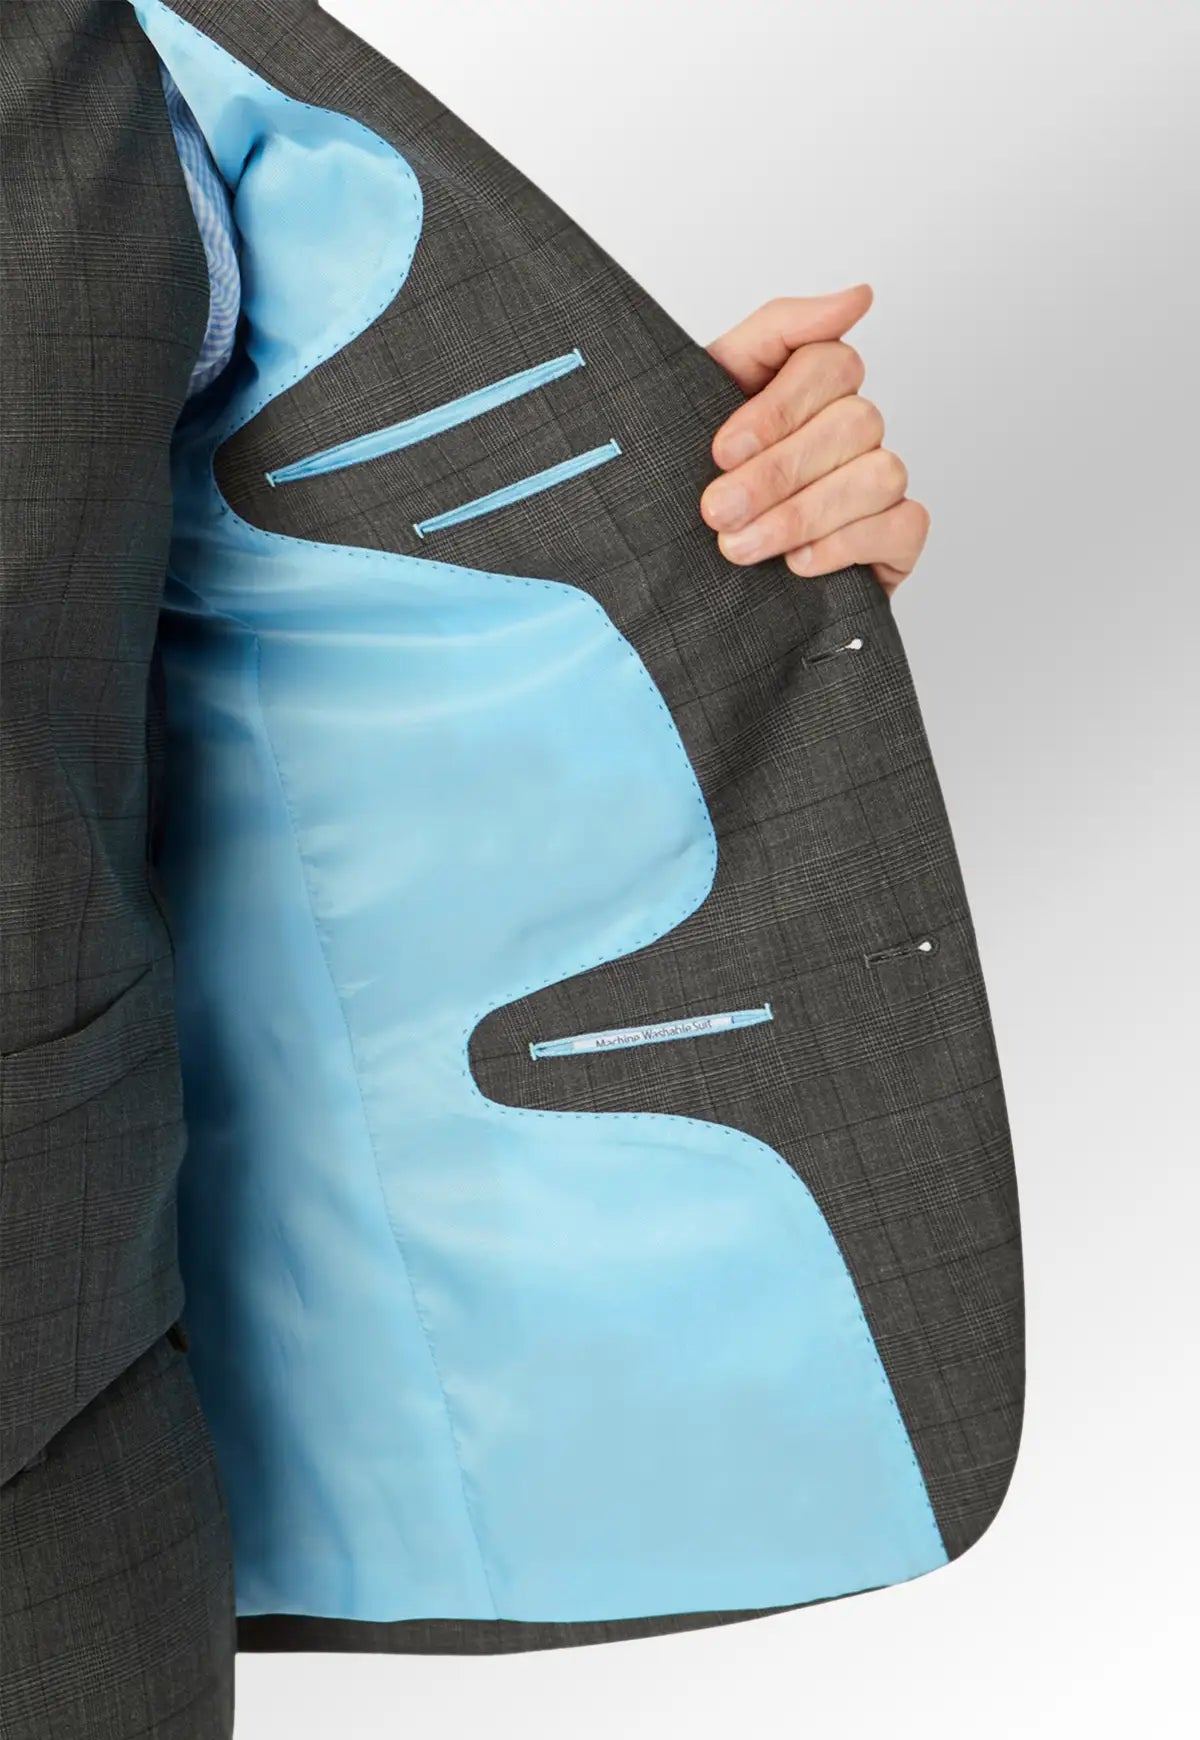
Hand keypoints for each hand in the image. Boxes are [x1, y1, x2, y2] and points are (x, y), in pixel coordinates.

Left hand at [701, 287, 928, 591]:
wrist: (689, 569)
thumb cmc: (701, 478)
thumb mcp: (711, 392)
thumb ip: (778, 331)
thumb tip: (860, 295)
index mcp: (813, 387)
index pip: (829, 363)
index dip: (778, 408)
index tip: (723, 450)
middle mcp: (855, 428)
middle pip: (853, 422)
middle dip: (777, 473)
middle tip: (718, 511)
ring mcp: (881, 481)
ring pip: (878, 475)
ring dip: (802, 514)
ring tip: (740, 547)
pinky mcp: (898, 536)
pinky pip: (901, 526)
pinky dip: (846, 545)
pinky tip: (797, 564)